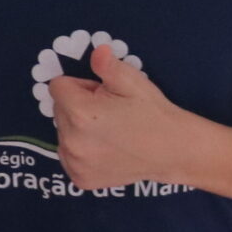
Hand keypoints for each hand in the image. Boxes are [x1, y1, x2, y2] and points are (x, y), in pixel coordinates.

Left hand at [49, 45, 201, 192]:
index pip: (58, 86)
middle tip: (108, 112)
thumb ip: (106, 65)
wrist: (173, 151)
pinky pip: (69, 156)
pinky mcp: (81, 179)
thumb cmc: (153, 113)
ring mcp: (75, 163)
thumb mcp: (132, 82)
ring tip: (109, 131)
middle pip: (58, 110)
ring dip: (77, 129)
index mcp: (80, 113)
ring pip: (62, 133)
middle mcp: (72, 141)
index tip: (101, 93)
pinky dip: (81, 151)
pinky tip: (105, 149)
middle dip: (77, 105)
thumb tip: (96, 51)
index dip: (81, 85)